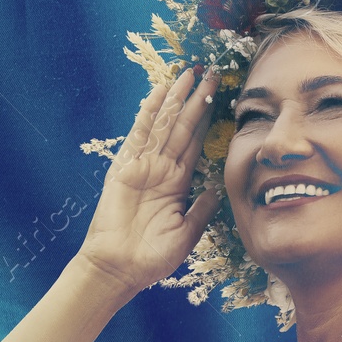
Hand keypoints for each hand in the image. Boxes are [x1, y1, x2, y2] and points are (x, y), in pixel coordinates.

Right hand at [76, 67, 222, 294]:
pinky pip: (140, 134)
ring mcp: (143, 165)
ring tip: (189, 73)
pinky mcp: (125, 166)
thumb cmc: (152, 257)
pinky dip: (150, 112)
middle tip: (210, 72)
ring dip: (176, 99)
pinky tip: (160, 92)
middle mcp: (161, 168)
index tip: (221, 97)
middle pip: (182, 126)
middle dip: (197, 100)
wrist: (121, 269)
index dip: (208, 120)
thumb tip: (219, 187)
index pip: (196, 143)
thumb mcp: (188, 232)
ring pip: (164, 124)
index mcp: (177, 182)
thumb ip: (203, 208)